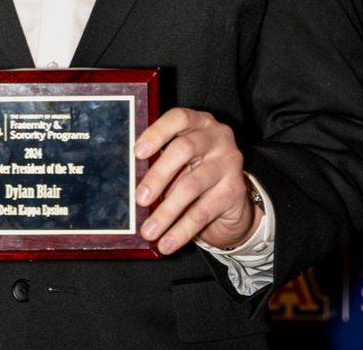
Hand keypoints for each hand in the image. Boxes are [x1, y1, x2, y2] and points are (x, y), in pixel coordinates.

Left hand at [134, 107, 260, 253]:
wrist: (231, 197)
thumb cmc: (194, 170)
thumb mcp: (178, 160)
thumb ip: (158, 161)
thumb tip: (128, 182)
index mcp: (199, 122)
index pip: (178, 118)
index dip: (157, 133)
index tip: (137, 153)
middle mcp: (217, 137)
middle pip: (184, 149)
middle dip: (158, 175)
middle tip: (139, 199)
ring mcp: (229, 163)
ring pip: (191, 185)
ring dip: (166, 211)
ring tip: (148, 231)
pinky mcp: (234, 191)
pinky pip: (203, 213)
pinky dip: (181, 230)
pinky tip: (167, 243)